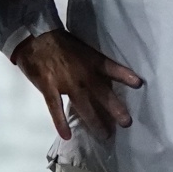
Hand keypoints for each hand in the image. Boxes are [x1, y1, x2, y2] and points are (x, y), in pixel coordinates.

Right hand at [13, 29, 141, 139]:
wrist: (33, 36)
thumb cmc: (57, 40)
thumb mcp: (79, 46)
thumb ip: (89, 61)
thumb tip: (100, 74)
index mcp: (90, 59)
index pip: (111, 68)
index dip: (124, 75)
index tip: (138, 84)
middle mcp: (82, 73)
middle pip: (102, 93)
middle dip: (115, 108)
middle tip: (126, 123)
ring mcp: (66, 82)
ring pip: (83, 105)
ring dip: (94, 121)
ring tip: (105, 135)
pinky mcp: (49, 88)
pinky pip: (55, 108)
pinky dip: (60, 123)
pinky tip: (66, 135)